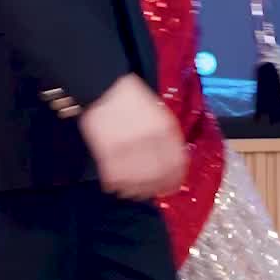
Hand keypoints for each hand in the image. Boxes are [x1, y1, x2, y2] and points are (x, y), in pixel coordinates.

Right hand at [79, 75, 186, 200]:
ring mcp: (127, 148)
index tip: (174, 184)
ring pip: (138, 181)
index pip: (176, 162)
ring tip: (137, 191)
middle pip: (158, 175)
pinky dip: (119, 186)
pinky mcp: (106, 154)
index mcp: (164, 128)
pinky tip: (119, 186)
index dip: (175, 177)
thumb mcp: (158, 111)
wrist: (103, 88)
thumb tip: (173, 157)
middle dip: (158, 186)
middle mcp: (148, 140)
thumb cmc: (131, 98)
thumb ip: (166, 134)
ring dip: (139, 190)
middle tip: (155, 190)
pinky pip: (116, 179)